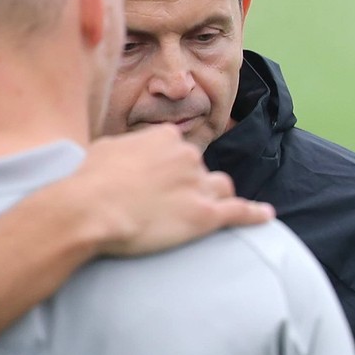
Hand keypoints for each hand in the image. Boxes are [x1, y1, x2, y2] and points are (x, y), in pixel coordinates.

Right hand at [50, 125, 273, 255]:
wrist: (90, 209)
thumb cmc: (88, 181)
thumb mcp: (105, 150)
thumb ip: (128, 148)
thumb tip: (128, 151)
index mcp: (166, 137)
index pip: (180, 149)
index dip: (172, 167)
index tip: (161, 180)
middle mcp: (188, 156)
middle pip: (202, 170)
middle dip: (191, 184)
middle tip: (168, 204)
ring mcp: (199, 185)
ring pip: (221, 187)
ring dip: (215, 197)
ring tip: (204, 211)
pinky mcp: (205, 214)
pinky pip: (239, 211)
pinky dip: (255, 214)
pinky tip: (266, 216)